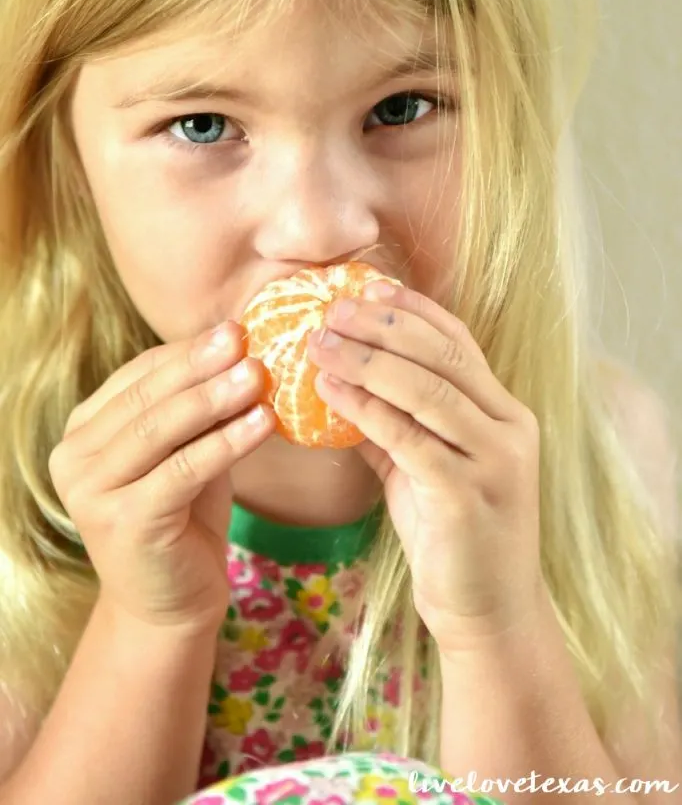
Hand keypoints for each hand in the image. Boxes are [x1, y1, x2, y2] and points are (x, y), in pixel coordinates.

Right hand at [49, 323, 275, 632]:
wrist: (169, 604)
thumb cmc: (182, 519)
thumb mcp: (183, 453)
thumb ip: (195, 410)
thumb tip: (240, 350)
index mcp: (82, 432)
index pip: (137, 376)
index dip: (186, 351)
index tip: (234, 329)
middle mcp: (74, 458)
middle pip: (146, 399)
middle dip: (200, 366)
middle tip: (245, 340)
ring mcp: (91, 492)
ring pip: (161, 430)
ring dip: (215, 398)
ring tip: (258, 374)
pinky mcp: (124, 522)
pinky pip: (183, 470)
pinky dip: (226, 443)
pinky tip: (263, 422)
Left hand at [306, 282, 545, 653]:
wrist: (487, 614)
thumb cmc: (452, 537)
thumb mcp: (424, 469)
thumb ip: (394, 424)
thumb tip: (339, 384)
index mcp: (504, 414)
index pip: (459, 342)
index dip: (413, 310)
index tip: (368, 285)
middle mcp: (508, 428)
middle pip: (443, 355)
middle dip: (384, 324)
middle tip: (332, 307)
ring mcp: (494, 461)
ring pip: (428, 390)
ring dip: (367, 359)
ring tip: (319, 342)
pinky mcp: (467, 496)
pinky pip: (408, 439)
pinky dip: (365, 409)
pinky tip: (328, 392)